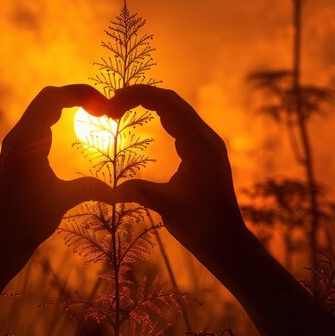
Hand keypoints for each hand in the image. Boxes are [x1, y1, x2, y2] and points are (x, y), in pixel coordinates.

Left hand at [0, 85, 113, 282]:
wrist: (0, 240)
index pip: (53, 99)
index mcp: (27, 143)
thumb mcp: (63, 200)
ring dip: (67, 104)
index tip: (105, 106)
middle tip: (103, 107)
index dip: (81, 94)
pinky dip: (57, 117)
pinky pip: (38, 123)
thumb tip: (119, 189)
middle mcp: (17, 138)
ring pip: (41, 109)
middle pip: (47, 98)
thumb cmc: (28, 221)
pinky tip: (72, 126)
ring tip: (93, 112)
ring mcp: (15, 144)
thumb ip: (90, 187)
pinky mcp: (16, 153)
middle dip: (77, 95)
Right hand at [111, 85, 247, 271]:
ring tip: (122, 107)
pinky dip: (160, 117)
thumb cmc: (201, 225)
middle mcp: (206, 138)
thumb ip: (139, 192)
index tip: (113, 102)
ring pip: (177, 111)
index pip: (169, 105)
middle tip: (112, 102)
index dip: (140, 96)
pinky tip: (145, 121)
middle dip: (142, 95)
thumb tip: (109, 189)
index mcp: (200, 146)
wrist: (225, 240)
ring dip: (151, 104)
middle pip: (173, 101)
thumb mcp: (167, 207)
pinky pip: (180, 124)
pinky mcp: (202, 153)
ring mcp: (205, 144)